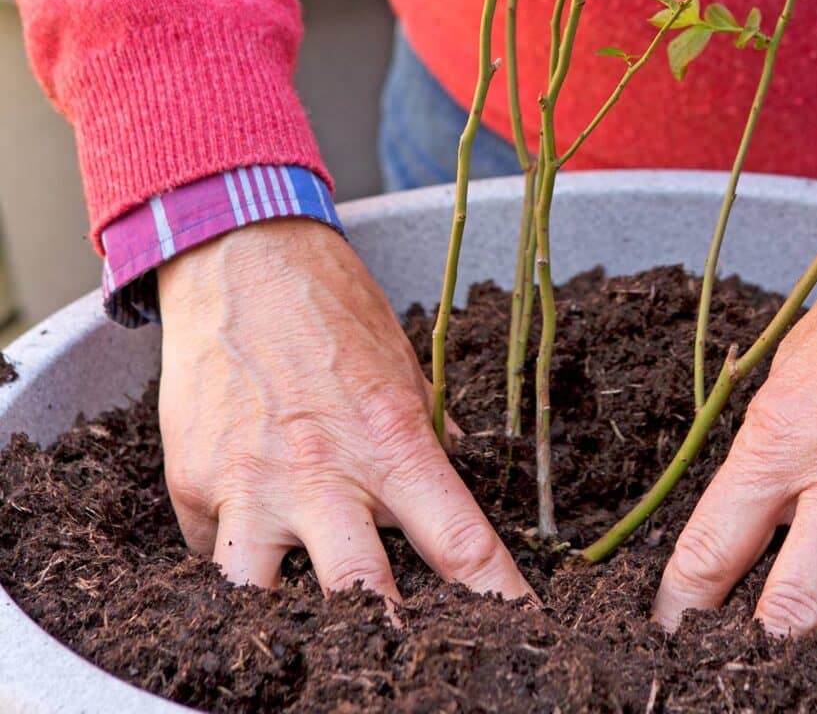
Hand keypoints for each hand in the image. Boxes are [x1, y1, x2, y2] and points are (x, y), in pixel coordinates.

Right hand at [157, 218, 531, 606]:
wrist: (243, 258)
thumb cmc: (333, 309)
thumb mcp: (404, 366)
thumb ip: (426, 434)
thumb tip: (457, 478)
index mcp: (392, 441)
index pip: (459, 542)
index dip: (497, 599)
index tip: (520, 633)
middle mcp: (322, 473)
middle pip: (360, 597)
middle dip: (388, 643)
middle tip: (408, 662)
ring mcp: (248, 484)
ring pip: (259, 602)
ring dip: (287, 625)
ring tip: (308, 640)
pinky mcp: (192, 483)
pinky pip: (211, 556)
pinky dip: (234, 567)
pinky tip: (250, 558)